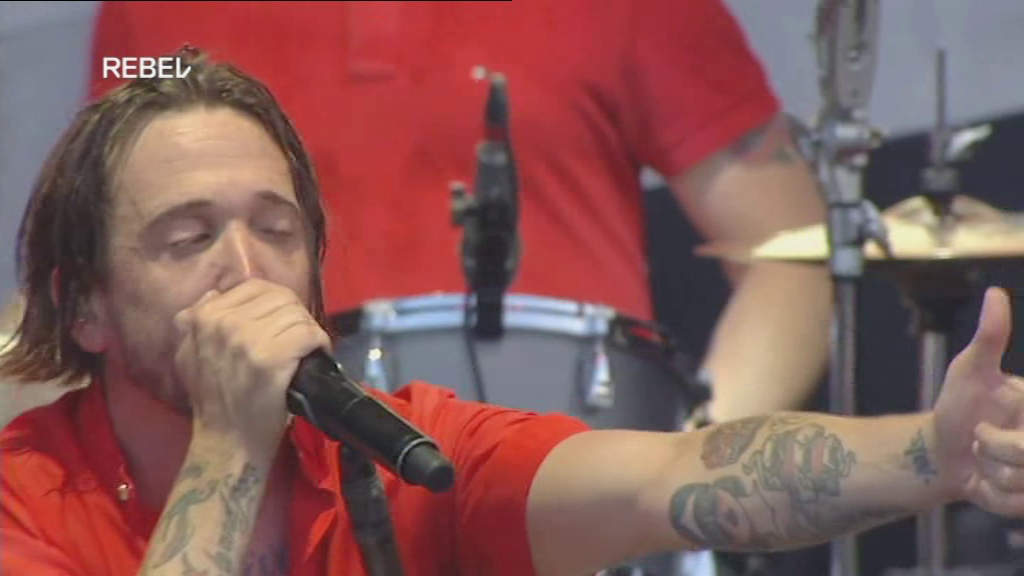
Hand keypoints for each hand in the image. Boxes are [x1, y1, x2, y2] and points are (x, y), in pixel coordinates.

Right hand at [173, 279, 331, 454]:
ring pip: (297, 314)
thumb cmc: (215, 403)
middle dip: (297, 317)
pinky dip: (319, 344)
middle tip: (300, 339)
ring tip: (307, 350)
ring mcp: (246, 339)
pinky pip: (307, 334)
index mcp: (202, 316)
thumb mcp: (189, 357)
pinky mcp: (270, 359)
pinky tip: (315, 357)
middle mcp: (222, 322)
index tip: (283, 325)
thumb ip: (195, 323)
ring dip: (309, 332)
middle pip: (281, 298)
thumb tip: (213, 294)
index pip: (257, 288)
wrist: (227, 445)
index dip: (278, 305)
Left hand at [932, 286, 1023, 514]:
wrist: (942, 452)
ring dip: (989, 470)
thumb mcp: (970, 369)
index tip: (987, 427)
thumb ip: (990, 337)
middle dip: (992, 447)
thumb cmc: (959, 405)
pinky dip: (989, 493)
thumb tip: (995, 294)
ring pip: (1019, 480)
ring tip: (984, 456)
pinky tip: (986, 480)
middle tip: (980, 436)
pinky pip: (1012, 503)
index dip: (1012, 437)